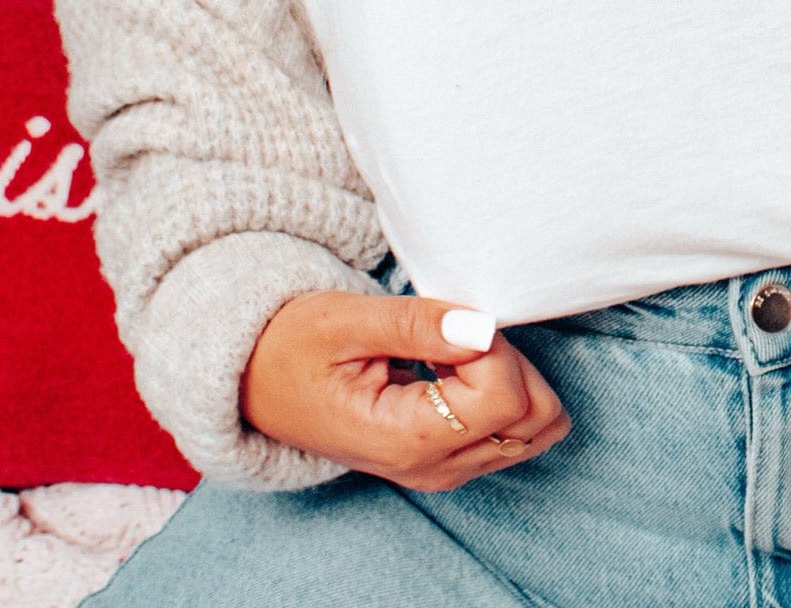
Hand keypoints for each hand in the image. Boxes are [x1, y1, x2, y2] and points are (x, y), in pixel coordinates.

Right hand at [241, 290, 569, 491]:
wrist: (255, 383)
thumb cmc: (292, 347)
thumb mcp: (345, 321)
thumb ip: (418, 324)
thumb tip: (483, 327)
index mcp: (408, 440)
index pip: (504, 397)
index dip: (491, 346)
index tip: (450, 322)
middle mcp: (434, 468)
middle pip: (534, 417)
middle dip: (511, 361)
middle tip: (454, 334)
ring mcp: (444, 469)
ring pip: (535, 428)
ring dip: (512, 375)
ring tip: (452, 350)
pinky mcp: (448, 459)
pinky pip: (515, 430)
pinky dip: (505, 389)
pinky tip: (456, 366)